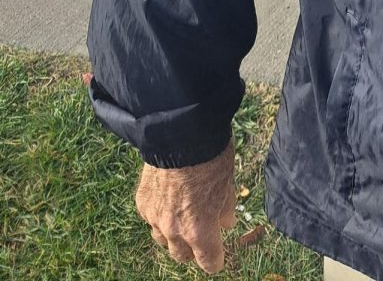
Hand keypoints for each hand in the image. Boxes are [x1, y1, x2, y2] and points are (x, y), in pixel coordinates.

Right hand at [134, 139, 235, 273]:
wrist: (182, 135)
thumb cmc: (211, 157)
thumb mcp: (228, 184)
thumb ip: (225, 208)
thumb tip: (227, 223)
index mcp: (199, 229)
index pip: (207, 260)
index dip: (215, 260)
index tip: (218, 258)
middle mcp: (174, 230)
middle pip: (182, 255)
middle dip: (193, 250)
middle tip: (202, 240)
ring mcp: (154, 217)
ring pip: (162, 240)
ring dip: (174, 236)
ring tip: (183, 222)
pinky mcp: (142, 202)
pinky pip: (151, 218)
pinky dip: (160, 216)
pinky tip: (169, 202)